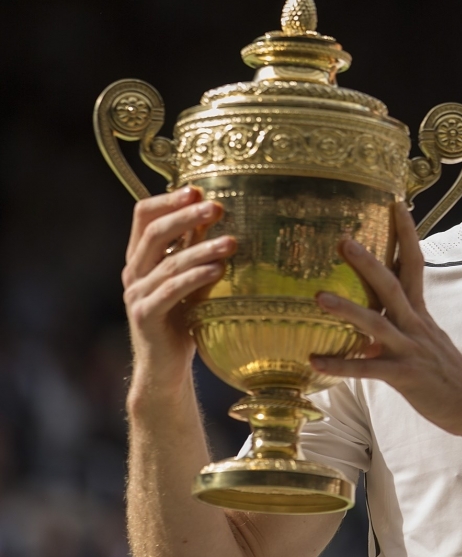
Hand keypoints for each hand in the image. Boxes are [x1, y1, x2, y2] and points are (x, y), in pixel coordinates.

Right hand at [121, 186, 235, 396]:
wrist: (165, 366)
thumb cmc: (183, 318)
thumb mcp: (191, 277)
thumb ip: (195, 248)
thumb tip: (215, 211)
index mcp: (141, 256)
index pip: (144, 216)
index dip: (168, 200)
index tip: (197, 190)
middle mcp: (134, 271)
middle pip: (155, 232)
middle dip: (187, 216)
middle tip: (217, 207)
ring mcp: (136, 295)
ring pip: (168, 262)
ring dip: (202, 248)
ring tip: (232, 242)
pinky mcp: (146, 316)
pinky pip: (171, 291)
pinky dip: (195, 278)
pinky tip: (218, 270)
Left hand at [312, 203, 461, 435]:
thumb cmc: (443, 369)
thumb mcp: (424, 336)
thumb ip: (400, 319)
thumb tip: (372, 308)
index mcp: (419, 311)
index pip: (413, 263)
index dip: (406, 234)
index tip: (396, 204)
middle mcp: (415, 324)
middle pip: (391, 285)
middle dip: (367, 262)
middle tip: (343, 240)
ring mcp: (410, 349)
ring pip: (378, 323)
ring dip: (348, 309)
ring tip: (319, 297)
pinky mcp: (405, 376)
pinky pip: (369, 370)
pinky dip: (342, 366)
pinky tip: (314, 362)